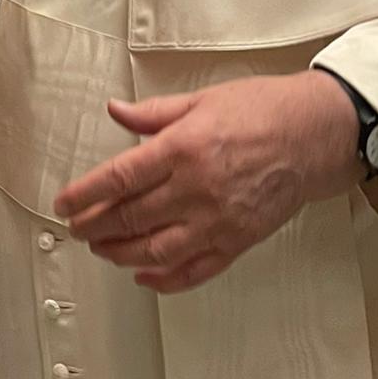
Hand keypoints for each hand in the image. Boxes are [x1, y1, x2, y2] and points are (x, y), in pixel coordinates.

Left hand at [55, 70, 361, 293]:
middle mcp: (196, 189)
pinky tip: (143, 275)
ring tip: (101, 249)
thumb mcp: (200, 100)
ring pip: (157, 250)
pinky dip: (165, 279)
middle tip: (76, 228)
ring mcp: (218, 221)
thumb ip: (153, 113)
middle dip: (95, 226)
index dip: (85, 194)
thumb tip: (115, 110)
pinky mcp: (238, 241)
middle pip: (132, 217)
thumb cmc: (261, 111)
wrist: (313, 136)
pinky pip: (195, 270)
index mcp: (182, 149)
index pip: (120, 178)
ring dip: (121, 254)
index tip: (63, 204)